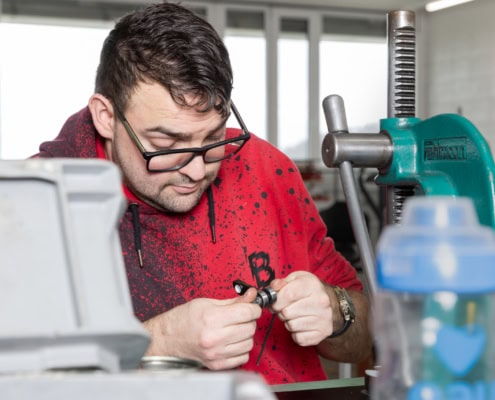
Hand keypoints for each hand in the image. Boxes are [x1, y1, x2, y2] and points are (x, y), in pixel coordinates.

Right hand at [143, 288, 261, 369]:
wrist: (167, 339)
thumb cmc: (183, 319)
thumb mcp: (207, 303)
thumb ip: (233, 301)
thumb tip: (251, 295)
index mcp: (212, 319)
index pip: (247, 312)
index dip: (253, 307)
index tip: (252, 306)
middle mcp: (215, 338)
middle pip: (250, 328)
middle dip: (249, 320)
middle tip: (241, 316)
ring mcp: (216, 353)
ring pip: (249, 343)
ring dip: (246, 335)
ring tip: (235, 329)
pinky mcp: (217, 364)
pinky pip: (243, 357)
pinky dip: (241, 348)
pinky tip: (232, 341)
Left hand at [270, 271, 334, 345]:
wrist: (330, 302)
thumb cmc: (307, 290)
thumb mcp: (295, 279)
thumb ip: (280, 283)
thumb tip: (274, 288)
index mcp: (312, 285)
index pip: (288, 294)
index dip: (276, 300)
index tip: (274, 302)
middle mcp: (321, 301)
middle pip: (287, 312)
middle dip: (281, 311)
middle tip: (285, 308)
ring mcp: (324, 318)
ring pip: (291, 326)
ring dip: (288, 322)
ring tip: (294, 315)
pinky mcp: (323, 333)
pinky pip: (299, 338)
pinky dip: (296, 333)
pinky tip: (301, 324)